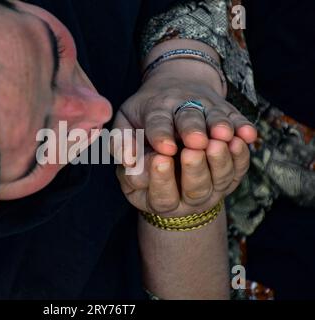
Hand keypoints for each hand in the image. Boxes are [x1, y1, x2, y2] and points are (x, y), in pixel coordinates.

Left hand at [113, 68, 256, 157]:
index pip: (156, 121)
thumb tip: (127, 160)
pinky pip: (237, 117)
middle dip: (193, 129)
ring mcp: (207, 105)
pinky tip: (250, 136)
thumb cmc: (145, 112)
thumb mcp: (126, 120)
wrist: (176, 80)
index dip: (161, 134)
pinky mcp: (226, 109)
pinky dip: (243, 125)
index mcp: (155, 108)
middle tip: (196, 144)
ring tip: (224, 138)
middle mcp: (182, 104)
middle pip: (188, 117)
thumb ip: (122, 140)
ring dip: (221, 126)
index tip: (165, 150)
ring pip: (215, 116)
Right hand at [116, 137, 248, 215]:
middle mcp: (185, 200)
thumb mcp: (123, 140)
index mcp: (156, 199)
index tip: (160, 156)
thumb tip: (129, 158)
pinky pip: (239, 168)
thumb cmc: (141, 133)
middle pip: (195, 192)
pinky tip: (239, 138)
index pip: (160, 197)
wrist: (170, 127)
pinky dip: (241, 154)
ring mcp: (210, 190)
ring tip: (217, 140)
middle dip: (194, 170)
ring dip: (220, 161)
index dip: (161, 179)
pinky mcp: (229, 176)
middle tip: (193, 148)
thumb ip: (121, 146)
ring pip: (220, 181)